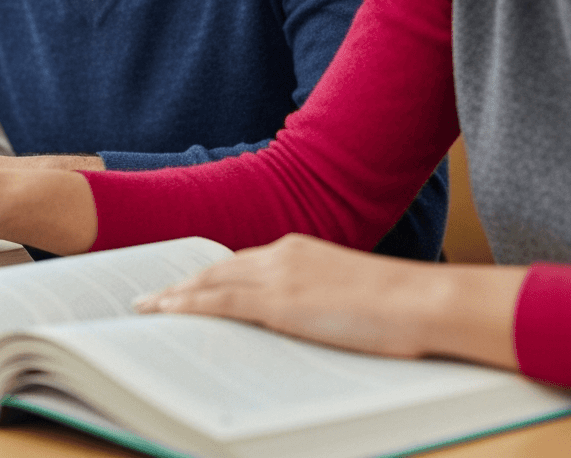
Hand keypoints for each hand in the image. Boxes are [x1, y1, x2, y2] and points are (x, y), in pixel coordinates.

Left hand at [134, 234, 525, 369]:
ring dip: (176, 295)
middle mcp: (281, 255)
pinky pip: (220, 302)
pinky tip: (169, 313)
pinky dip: (189, 306)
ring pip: (211, 282)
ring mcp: (278, 276)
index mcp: (298, 250)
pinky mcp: (280, 301)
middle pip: (217, 268)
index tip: (187, 285)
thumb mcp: (347, 294)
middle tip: (151, 296)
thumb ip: (315, 299)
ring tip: (147, 308)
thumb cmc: (399, 307)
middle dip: (182, 282)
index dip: (209, 276)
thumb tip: (300, 320)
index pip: (240, 264)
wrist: (423, 301)